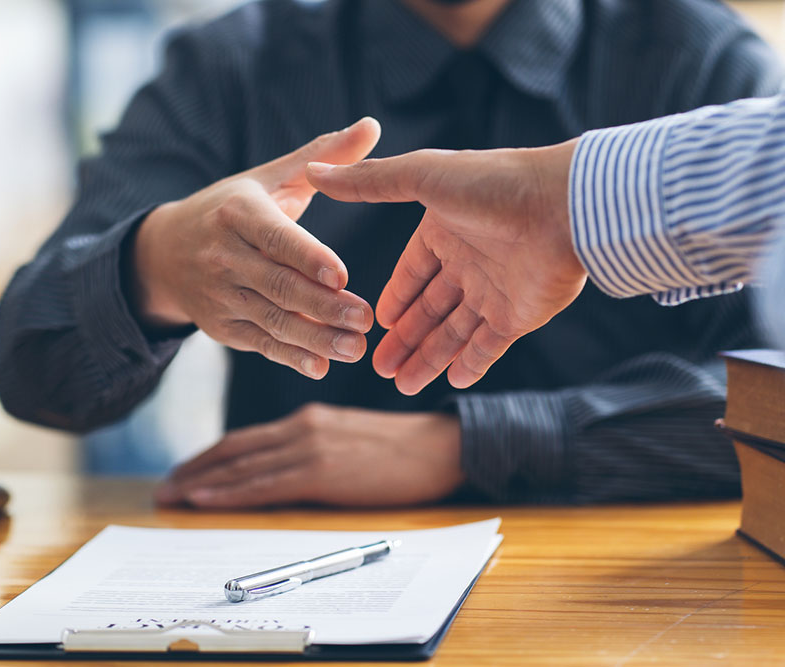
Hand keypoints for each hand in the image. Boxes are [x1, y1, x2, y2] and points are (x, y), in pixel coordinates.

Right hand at [132, 118, 380, 378]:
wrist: (165, 253)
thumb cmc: (232, 209)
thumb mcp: (268, 178)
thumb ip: (323, 157)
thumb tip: (372, 126)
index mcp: (238, 214)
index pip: (275, 238)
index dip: (307, 257)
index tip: (342, 275)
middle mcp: (223, 256)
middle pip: (278, 285)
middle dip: (323, 306)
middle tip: (365, 319)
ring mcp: (220, 295)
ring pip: (272, 319)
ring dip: (314, 338)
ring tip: (356, 348)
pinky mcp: (221, 327)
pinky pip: (260, 343)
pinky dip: (290, 357)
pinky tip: (321, 366)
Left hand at [154, 403, 463, 507]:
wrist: (439, 446)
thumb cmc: (400, 448)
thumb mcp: (346, 437)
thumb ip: (312, 446)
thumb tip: (281, 471)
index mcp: (306, 419)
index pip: (244, 439)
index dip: (208, 456)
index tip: (183, 473)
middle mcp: (301, 428)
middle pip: (233, 450)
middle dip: (194, 469)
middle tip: (164, 487)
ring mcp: (310, 448)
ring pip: (241, 467)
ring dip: (201, 483)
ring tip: (171, 495)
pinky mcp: (322, 471)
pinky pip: (264, 485)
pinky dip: (230, 493)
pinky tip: (205, 499)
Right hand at [306, 140, 586, 391]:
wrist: (566, 206)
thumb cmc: (493, 184)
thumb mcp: (421, 177)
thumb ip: (369, 182)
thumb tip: (314, 171)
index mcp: (444, 232)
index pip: (411, 274)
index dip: (393, 299)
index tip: (372, 324)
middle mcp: (469, 262)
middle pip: (428, 310)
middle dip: (403, 339)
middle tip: (376, 367)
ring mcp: (496, 291)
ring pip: (453, 334)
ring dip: (428, 359)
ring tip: (400, 385)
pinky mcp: (522, 315)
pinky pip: (490, 347)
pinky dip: (471, 364)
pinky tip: (450, 382)